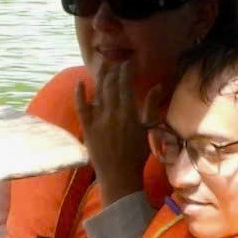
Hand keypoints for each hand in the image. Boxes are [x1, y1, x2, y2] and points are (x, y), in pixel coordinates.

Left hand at [76, 58, 148, 205]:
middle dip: (114, 71)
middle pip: (111, 86)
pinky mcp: (87, 128)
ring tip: (102, 65)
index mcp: (129, 114)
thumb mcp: (148, 129)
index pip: (126, 85)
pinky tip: (80, 83)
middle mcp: (112, 114)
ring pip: (98, 93)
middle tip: (116, 61)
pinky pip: (82, 108)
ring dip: (100, 77)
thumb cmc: (137, 154)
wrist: (119, 175)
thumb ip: (151, 106)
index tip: (128, 63)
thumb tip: (158, 86)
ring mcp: (98, 121)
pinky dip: (80, 95)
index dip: (126, 71)